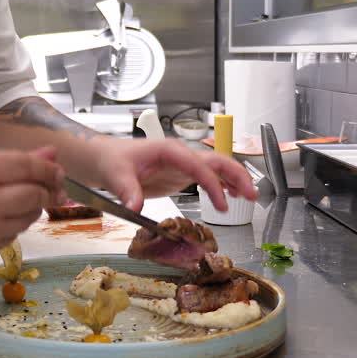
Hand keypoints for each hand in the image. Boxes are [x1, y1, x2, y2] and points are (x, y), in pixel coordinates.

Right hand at [0, 146, 65, 261]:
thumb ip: (8, 158)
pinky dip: (13, 224)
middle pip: (34, 195)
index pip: (27, 167)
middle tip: (46, 185)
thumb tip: (48, 155)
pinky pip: (12, 236)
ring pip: (27, 219)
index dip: (47, 167)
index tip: (55, 168)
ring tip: (17, 199)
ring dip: (31, 208)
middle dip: (46, 189)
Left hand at [81, 138, 257, 211]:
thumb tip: (135, 206)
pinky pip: (207, 177)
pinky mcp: (180, 175)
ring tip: (250, 197)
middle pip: (216, 161)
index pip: (198, 165)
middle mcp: (180, 155)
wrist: (105, 159)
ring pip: (216, 168)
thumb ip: (127, 190)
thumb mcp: (115, 175)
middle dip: (237, 176)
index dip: (213, 183)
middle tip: (252, 195)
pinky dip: (223, 185)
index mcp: (169, 150)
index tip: (222, 202)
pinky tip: (233, 196)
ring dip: (235, 180)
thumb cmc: (111, 161)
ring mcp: (182, 164)